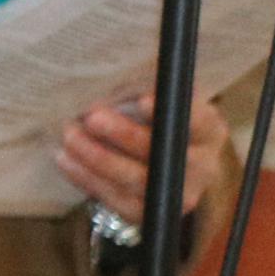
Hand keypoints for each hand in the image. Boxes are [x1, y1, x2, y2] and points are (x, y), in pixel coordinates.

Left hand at [61, 93, 228, 227]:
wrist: (161, 168)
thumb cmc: (157, 122)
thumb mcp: (164, 102)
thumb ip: (152, 87)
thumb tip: (119, 63)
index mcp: (209, 132)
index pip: (201, 122)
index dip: (174, 113)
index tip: (142, 100)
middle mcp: (202, 167)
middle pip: (164, 154)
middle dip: (125, 135)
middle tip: (92, 116)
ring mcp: (176, 195)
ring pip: (137, 180)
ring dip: (98, 157)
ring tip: (70, 135)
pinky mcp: (148, 212)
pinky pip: (115, 199)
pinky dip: (87, 177)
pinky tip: (65, 158)